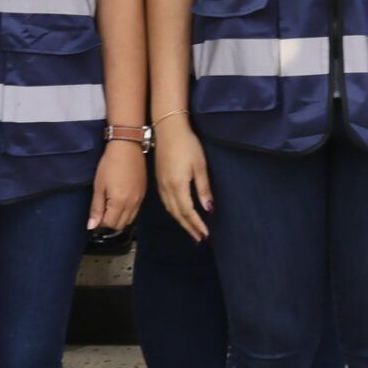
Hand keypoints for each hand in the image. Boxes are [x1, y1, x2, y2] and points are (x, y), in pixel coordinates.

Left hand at [90, 141, 146, 234]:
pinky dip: (127, 212)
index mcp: (119, 202)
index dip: (100, 223)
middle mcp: (132, 204)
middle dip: (110, 223)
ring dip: (119, 219)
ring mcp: (139, 199)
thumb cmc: (110, 164)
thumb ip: (96, 208)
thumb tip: (91, 226)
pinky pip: (136, 211)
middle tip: (101, 212)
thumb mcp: (99, 186)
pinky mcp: (143, 194)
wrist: (127, 148)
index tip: (95, 216)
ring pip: (130, 220)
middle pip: (121, 225)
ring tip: (110, 208)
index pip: (110, 224)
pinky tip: (120, 203)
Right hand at [154, 118, 213, 241]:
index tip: (205, 234)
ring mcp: (161, 185)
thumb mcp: (200, 165)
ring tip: (191, 230)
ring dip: (181, 222)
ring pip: (170, 209)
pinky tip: (180, 214)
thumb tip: (209, 208)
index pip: (187, 212)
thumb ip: (204, 188)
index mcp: (177, 186)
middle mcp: (166, 188)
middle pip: (177, 214)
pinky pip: (166, 202)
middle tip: (199, 238)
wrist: (168, 129)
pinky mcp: (159, 180)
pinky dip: (174, 212)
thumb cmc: (187, 144)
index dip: (196, 224)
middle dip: (189, 227)